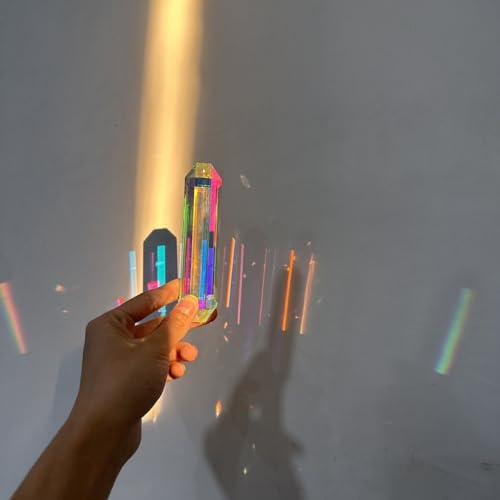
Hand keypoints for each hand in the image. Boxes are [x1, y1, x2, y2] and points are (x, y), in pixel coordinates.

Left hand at [73, 279, 200, 433]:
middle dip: (176, 329)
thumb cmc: (126, 381)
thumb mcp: (155, 349)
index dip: (167, 294)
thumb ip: (176, 325)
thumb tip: (191, 302)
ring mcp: (117, 362)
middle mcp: (111, 339)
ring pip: (153, 347)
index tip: (186, 285)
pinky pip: (149, 365)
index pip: (144, 302)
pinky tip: (177, 374)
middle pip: (151, 326)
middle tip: (201, 322)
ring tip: (190, 357)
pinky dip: (164, 366)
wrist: (103, 432)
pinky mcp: (125, 381)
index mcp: (110, 324)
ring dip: (173, 350)